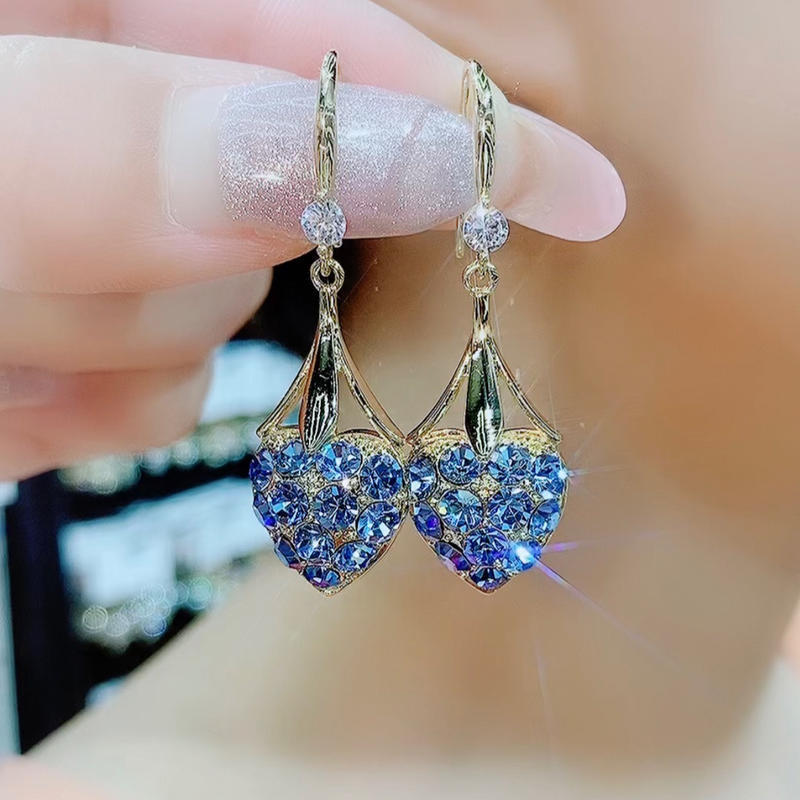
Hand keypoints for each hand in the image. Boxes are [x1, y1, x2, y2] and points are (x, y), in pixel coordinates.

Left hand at [0, 0, 622, 479]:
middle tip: (34, 271)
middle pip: (265, 199)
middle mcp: (99, 123)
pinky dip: (94, 416)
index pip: (312, 37)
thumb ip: (141, 146)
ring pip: (212, 317)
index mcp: (71, 13)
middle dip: (195, 252)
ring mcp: (98, 249)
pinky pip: (163, 403)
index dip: (438, 104)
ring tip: (1, 340)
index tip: (569, 185)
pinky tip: (11, 395)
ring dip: (121, 346)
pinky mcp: (86, 355)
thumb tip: (382, 153)